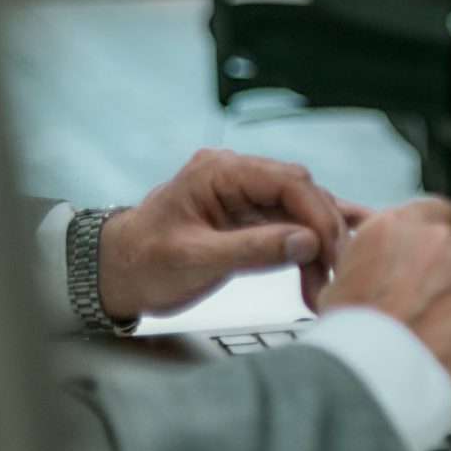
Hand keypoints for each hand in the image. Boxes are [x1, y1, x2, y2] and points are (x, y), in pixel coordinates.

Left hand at [97, 149, 369, 319]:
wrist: (111, 275)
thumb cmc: (141, 263)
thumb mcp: (196, 259)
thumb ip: (254, 249)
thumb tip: (308, 242)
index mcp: (219, 171)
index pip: (287, 182)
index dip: (317, 214)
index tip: (331, 248)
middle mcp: (237, 175)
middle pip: (301, 193)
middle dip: (324, 230)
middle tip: (339, 267)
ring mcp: (244, 195)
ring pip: (300, 211)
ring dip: (318, 245)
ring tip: (333, 278)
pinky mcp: (248, 218)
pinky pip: (288, 225)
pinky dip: (308, 247)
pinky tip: (336, 257)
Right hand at [316, 198, 450, 411]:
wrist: (372, 387)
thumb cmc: (350, 347)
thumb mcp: (339, 289)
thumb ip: (374, 266)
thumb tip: (386, 273)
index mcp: (393, 229)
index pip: (432, 214)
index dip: (431, 244)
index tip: (431, 265)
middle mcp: (438, 240)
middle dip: (448, 283)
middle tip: (431, 318)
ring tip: (443, 345)